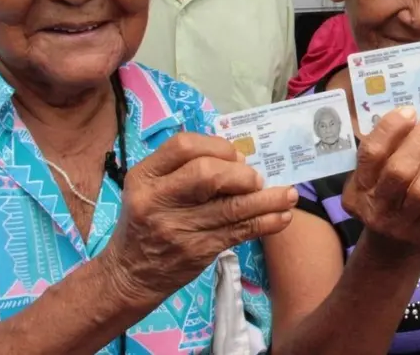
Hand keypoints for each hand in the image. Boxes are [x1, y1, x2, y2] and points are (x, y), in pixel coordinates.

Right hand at [101, 132, 297, 305]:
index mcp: (145, 176)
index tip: (235, 156)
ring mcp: (179, 228)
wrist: (130, 273)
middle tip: (256, 179)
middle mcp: (159, 199)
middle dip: (241, 174)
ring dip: (268, 200)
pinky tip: (282, 217)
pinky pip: (239, 233)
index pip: (183, 146)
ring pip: (232, 208)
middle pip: (207, 174)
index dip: (216, 146)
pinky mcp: (198, 251)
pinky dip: (266, 223)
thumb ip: (184, 168)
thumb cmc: (146, 220)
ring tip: (290, 195)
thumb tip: (240, 160)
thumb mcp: (149, 186)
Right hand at [342, 107, 419, 261]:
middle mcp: (377, 208)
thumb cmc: (385, 199)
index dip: (390, 129)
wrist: (390, 250)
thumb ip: (384, 152)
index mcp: (358, 189)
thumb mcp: (373, 179)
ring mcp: (403, 226)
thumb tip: (408, 113)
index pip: (371, 154)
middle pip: (399, 172)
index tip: (409, 111)